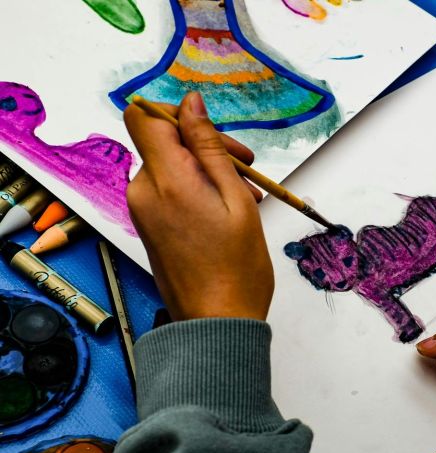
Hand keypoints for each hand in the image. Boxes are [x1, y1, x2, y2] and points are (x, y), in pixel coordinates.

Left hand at [123, 92, 273, 320]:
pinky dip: (197, 191)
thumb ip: (210, 147)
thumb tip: (191, 103)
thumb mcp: (236, 199)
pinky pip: (168, 191)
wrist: (217, 322)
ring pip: (170, 167)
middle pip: (164, 142)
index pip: (144, 118)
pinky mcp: (149, 226)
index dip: (176, 114)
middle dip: (206, 147)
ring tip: (245, 196)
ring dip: (207, 171)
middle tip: (247, 168)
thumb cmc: (237, 268)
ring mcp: (143, 211)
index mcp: (166, 181)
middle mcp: (144, 192)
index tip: (210, 133)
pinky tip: (227, 210)